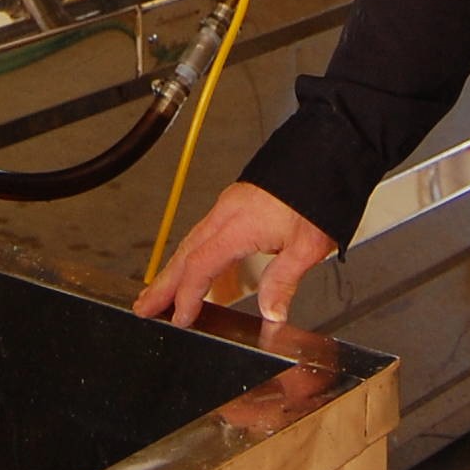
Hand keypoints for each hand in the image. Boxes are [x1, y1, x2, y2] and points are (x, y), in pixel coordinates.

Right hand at [132, 182, 336, 329]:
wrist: (326, 151)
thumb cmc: (317, 193)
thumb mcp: (307, 245)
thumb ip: (283, 281)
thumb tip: (271, 312)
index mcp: (238, 225)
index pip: (200, 266)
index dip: (186, 295)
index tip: (179, 318)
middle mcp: (226, 213)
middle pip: (185, 253)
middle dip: (162, 284)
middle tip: (143, 307)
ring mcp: (229, 206)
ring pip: (192, 242)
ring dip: (173, 270)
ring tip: (159, 293)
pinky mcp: (236, 203)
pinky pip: (204, 233)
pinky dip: (191, 254)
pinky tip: (194, 266)